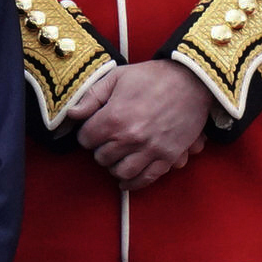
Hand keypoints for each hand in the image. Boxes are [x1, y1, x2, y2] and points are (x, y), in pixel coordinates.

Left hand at [72, 58, 210, 188]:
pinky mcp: (169, 156)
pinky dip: (134, 183)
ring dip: (114, 167)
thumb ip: (91, 98)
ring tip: (116, 158)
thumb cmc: (150, 77)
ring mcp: (151, 149)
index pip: (86, 140)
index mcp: (114, 118)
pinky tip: (126, 181)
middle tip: (105, 143)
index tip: (92, 131)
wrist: (190, 81)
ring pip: (121, 172)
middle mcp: (130, 138)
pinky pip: (147, 178)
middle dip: (99, 150)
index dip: (86, 135)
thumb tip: (71, 114)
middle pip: (101, 158)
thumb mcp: (115, 78)